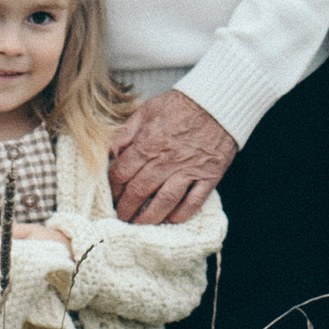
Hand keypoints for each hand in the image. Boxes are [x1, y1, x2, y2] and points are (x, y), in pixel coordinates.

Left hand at [108, 88, 236, 227]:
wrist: (218, 103)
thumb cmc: (180, 106)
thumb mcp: (147, 110)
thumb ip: (126, 132)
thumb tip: (110, 151)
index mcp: (148, 144)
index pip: (122, 173)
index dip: (113, 188)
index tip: (110, 196)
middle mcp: (166, 160)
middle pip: (139, 191)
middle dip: (126, 209)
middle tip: (121, 217)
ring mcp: (188, 170)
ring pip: (165, 201)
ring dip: (149, 218)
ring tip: (140, 226)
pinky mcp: (208, 176)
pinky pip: (194, 201)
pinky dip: (182, 214)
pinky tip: (171, 220)